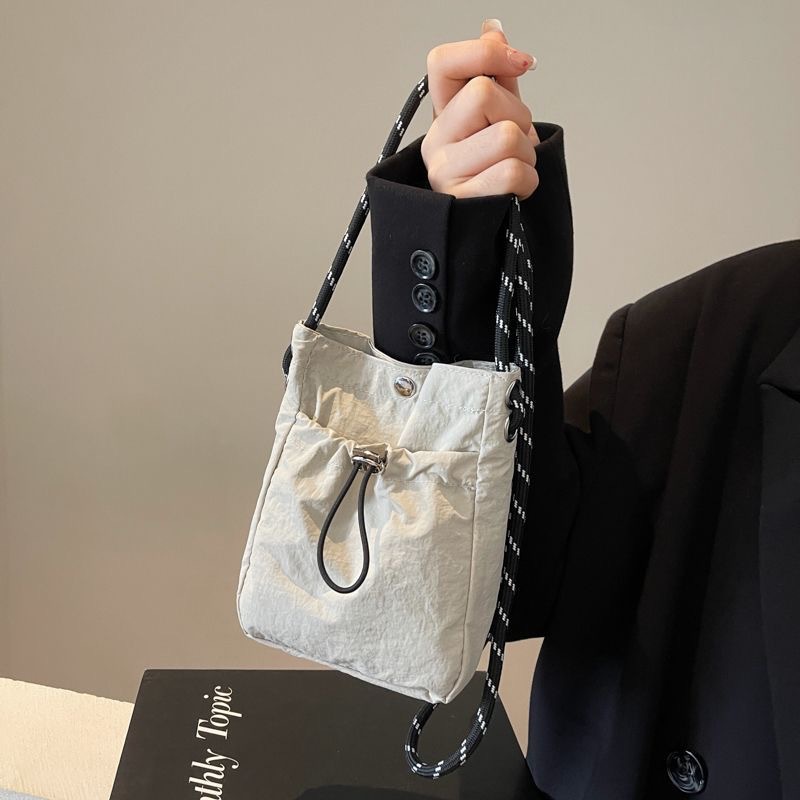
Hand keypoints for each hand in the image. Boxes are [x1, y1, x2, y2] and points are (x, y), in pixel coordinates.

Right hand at [420, 19, 539, 200]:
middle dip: (518, 115)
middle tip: (515, 141)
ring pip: (506, 137)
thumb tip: (492, 29)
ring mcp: (443, 173)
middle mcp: (434, 141)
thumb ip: (496, 75)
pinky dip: (528, 182)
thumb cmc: (495, 171)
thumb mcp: (498, 118)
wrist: (494, 224)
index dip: (485, 54)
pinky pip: (513, 173)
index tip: (523, 63)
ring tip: (514, 168)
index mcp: (442, 115)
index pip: (442, 63)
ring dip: (527, 154)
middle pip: (484, 94)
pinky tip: (514, 191)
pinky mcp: (462, 202)